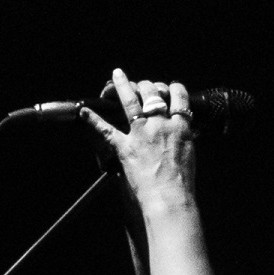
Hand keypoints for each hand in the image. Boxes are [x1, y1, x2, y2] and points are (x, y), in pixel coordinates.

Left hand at [81, 68, 198, 212]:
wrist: (170, 198)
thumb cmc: (182, 182)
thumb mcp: (189, 154)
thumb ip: (183, 138)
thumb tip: (180, 133)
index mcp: (181, 126)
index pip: (179, 96)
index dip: (173, 88)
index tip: (169, 88)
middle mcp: (160, 124)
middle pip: (153, 93)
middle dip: (148, 86)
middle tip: (143, 87)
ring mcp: (141, 133)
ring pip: (131, 101)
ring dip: (123, 85)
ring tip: (117, 75)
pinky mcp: (125, 147)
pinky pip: (106, 130)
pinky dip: (93, 120)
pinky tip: (84, 111)